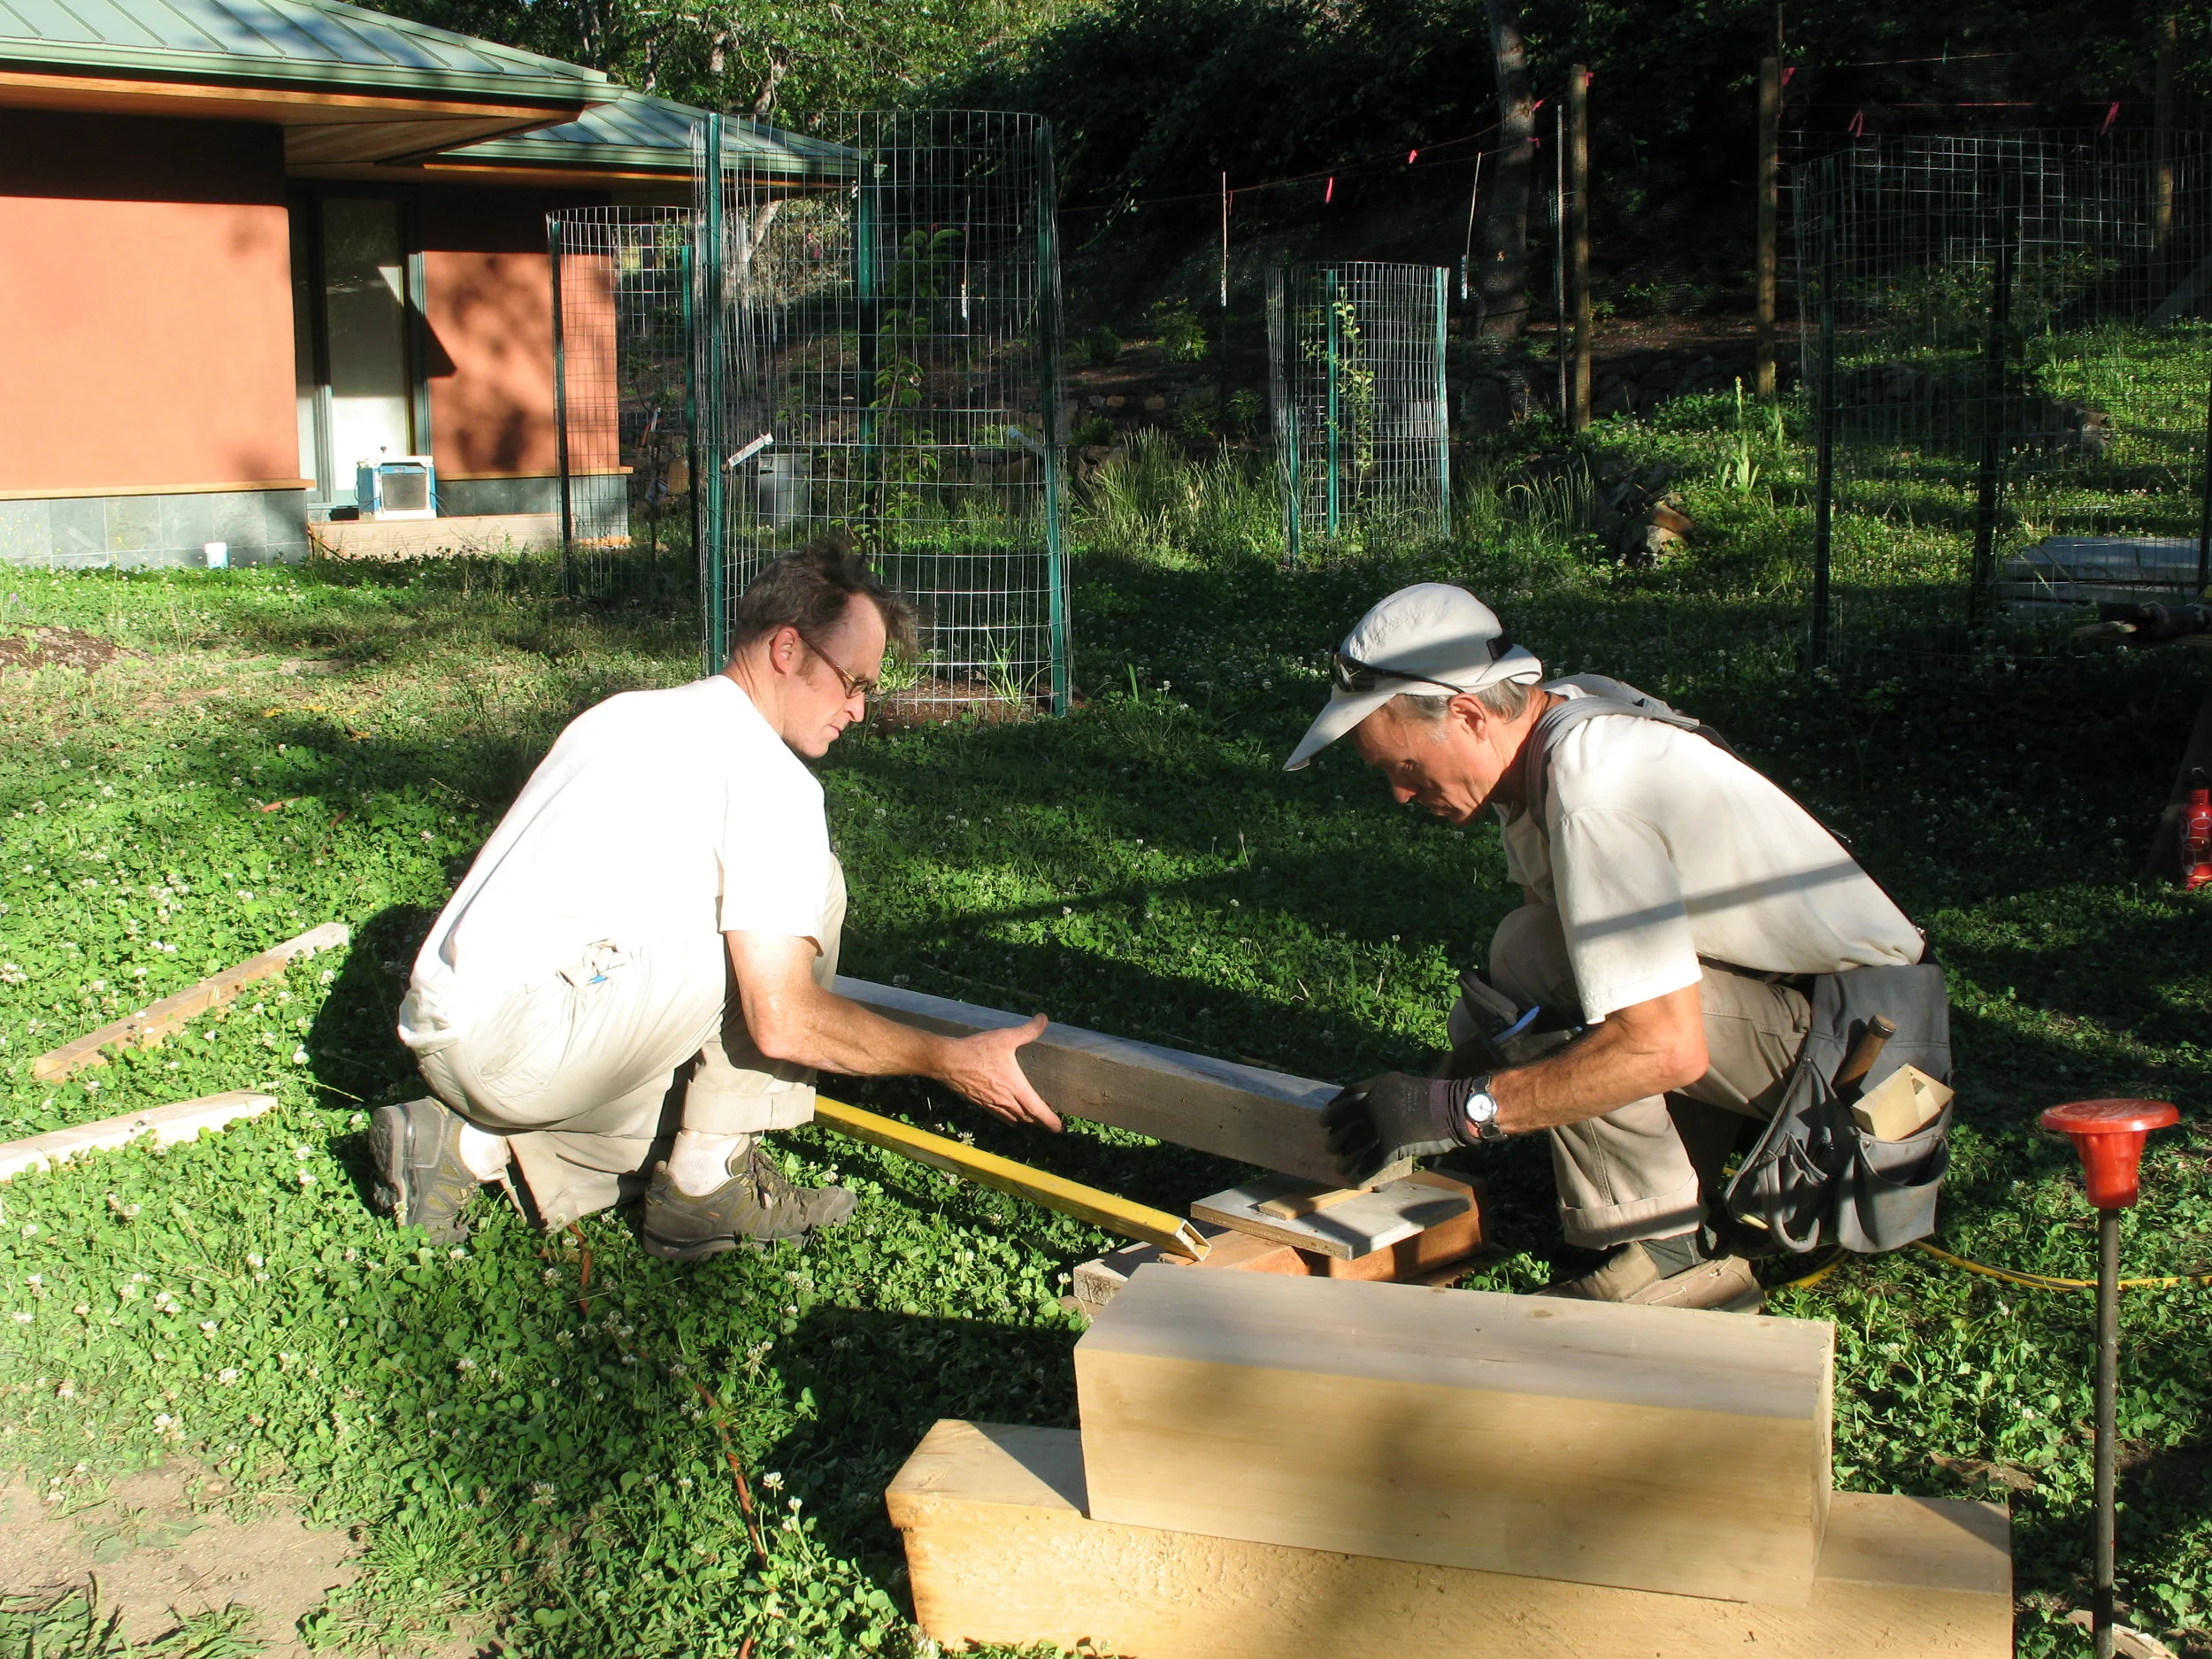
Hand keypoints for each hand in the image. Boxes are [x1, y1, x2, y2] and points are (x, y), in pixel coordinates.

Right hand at [938, 1014, 1061, 1129]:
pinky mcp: (980, 1103)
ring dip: (1024, 1119)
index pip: (1038, 1110)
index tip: (1058, 1127)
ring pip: (1013, 1118)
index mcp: (1016, 1088)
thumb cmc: (978, 1051)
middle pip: (1027, 1118)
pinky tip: (1008, 1115)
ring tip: (1031, 1117)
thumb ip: (1027, 1030)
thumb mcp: (1005, 1037)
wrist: (948, 1062)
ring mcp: (991, 1104)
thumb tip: (1043, 1019)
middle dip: (1039, 1121)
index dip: (1050, 1120)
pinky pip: (998, 1115)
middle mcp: (1005, 1101)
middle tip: (1049, 1120)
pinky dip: (1008, 1117)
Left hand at [1321, 1072, 1473, 1183]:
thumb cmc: (1430, 1096)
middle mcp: (1373, 1105)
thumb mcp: (1399, 1084)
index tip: (1324, 1122)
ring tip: (1339, 1167)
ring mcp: (1381, 1126)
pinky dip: (1361, 1175)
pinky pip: (1370, 1164)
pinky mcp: (1391, 1147)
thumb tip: (1363, 1106)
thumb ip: (1379, 1093)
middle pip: (1344, 1125)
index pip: (1344, 1098)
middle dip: (1335, 1139)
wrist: (1452, 1108)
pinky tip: (1356, 1181)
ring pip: (1354, 1147)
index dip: (1332, 1112)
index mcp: (1375, 1087)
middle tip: (1331, 1148)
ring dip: (1345, 1160)